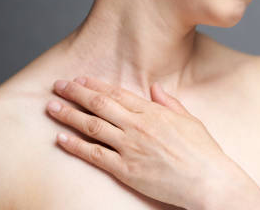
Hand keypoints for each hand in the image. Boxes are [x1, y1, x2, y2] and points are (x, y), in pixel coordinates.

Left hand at [45, 76, 235, 208]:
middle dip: (76, 93)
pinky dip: (76, 146)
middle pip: (100, 105)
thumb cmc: (203, 152)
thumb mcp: (190, 120)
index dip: (96, 85)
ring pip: (93, 126)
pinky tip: (61, 138)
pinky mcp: (126, 170)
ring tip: (51, 107)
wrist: (208, 180)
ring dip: (69, 115)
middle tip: (58, 85)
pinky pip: (95, 155)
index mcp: (154, 112)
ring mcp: (131, 147)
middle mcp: (139, 126)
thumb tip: (156, 88)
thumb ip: (170, 103)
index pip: (117, 94)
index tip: (80, 79)